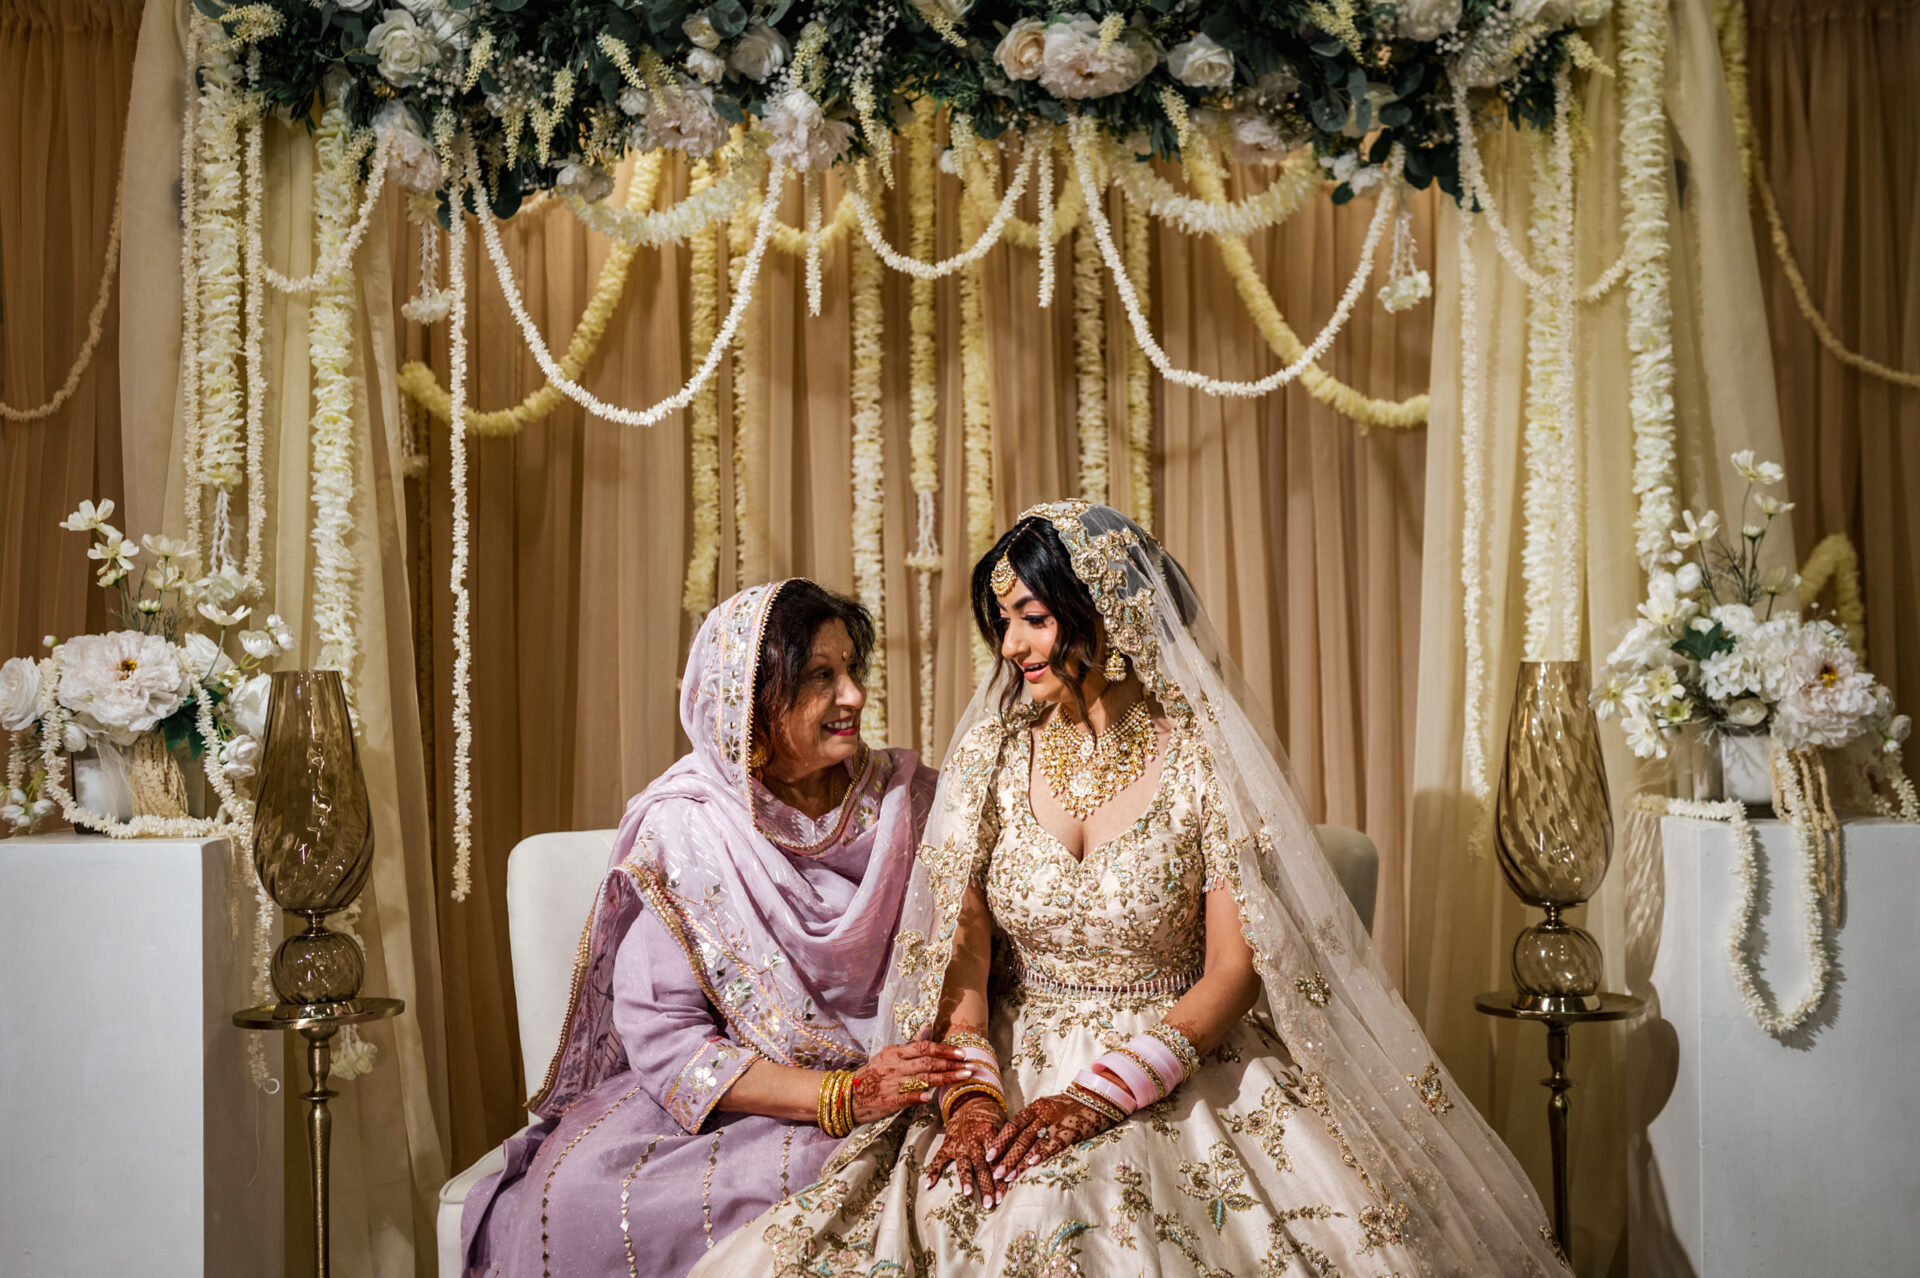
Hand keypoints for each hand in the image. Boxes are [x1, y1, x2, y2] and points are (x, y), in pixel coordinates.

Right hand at [848, 1040, 972, 1124]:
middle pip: (927, 1062)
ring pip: (922, 1078)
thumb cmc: (872, 1074)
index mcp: (895, 1053)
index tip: (962, 1053)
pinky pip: (906, 1097)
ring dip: (944, 1079)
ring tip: (963, 1078)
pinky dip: (919, 1095)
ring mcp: (892, 1083)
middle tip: (970, 1066)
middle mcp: (895, 1066)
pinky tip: (931, 1096)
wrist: (848, 1095)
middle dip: (950, 1064)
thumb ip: (910, 1044)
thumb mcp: (889, 1055)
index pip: (923, 1047)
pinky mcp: (889, 1101)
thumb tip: (928, 1027)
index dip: (944, 1049)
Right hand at [926, 1093, 1006, 1205]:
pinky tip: (928, 1185)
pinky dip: (933, 1171)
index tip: (1003, 1196)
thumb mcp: (1002, 1126)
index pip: (997, 1161)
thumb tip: (1020, 1167)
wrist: (970, 1101)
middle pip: (981, 1166)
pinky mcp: (947, 1145)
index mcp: (989, 1133)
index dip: (1000, 1179)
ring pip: (963, 1163)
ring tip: (968, 1194)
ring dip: (965, 1179)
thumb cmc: (991, 1118)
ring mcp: (958, 1143)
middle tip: (990, 1204)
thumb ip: (1008, 1146)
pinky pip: (938, 1159)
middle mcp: (973, 1140)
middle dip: (986, 1186)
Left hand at [984, 1093, 1116, 1184]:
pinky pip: (1052, 1143)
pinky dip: (1041, 1153)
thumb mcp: (1049, 1108)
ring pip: (1031, 1143)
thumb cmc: (1071, 1107)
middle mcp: (1042, 1114)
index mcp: (1036, 1107)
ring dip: (1018, 1161)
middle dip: (1005, 1156)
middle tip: (994, 1173)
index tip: (988, 1155)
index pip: (1012, 1124)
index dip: (1000, 1140)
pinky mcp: (1069, 1131)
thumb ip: (1034, 1120)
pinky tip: (1032, 1164)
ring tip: (1007, 1176)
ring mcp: (1055, 1122)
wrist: (1098, 1099)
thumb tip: (1016, 1139)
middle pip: (1018, 1137)